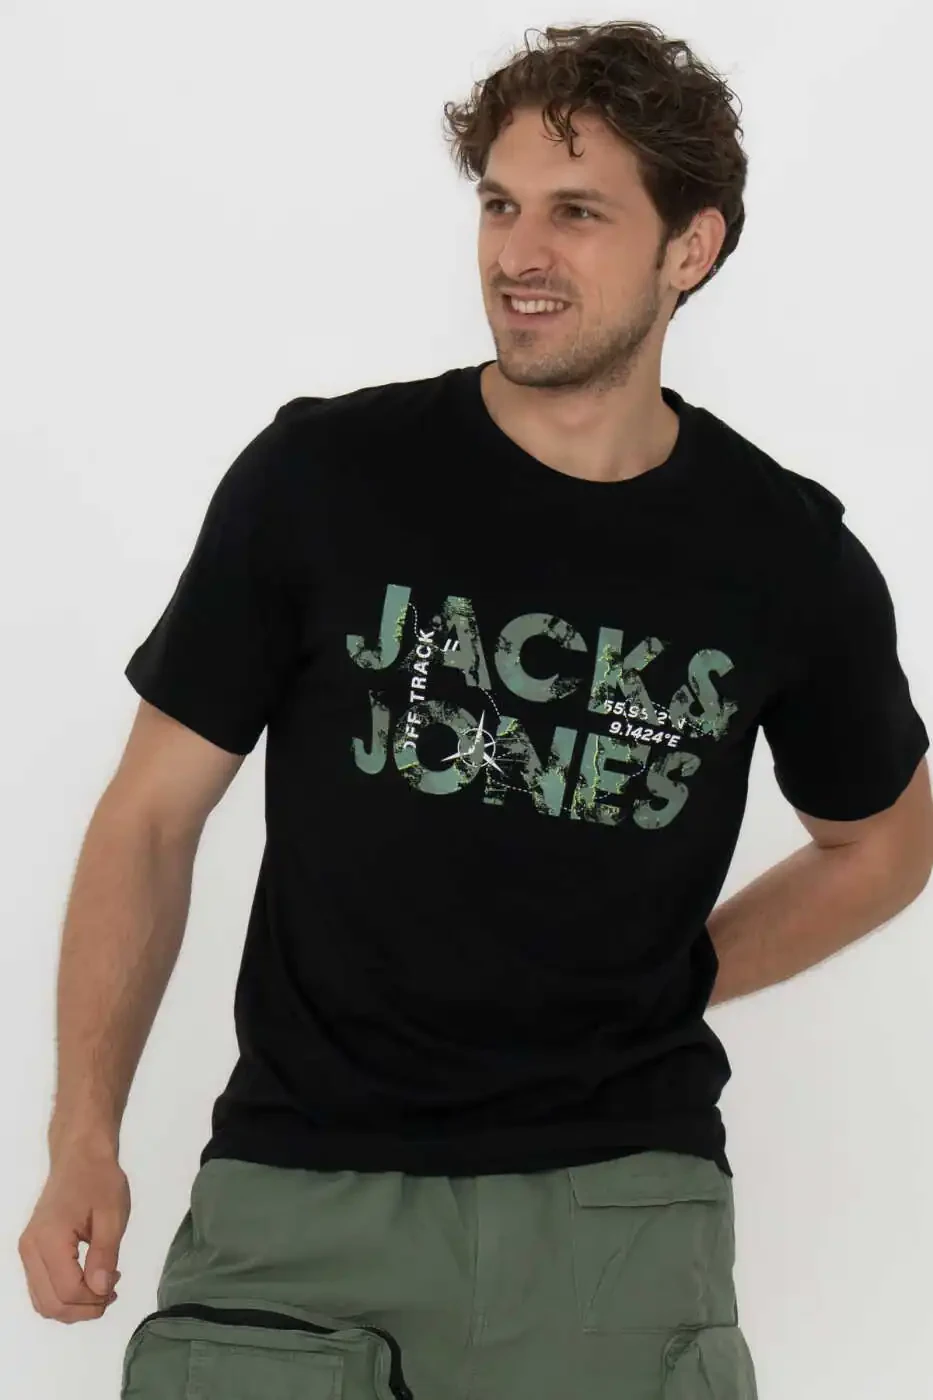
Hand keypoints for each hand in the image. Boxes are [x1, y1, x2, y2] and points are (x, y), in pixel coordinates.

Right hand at [19, 1144, 130, 1322]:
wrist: (80, 1156)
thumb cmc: (99, 1180)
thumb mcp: (112, 1215)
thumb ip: (105, 1255)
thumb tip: (100, 1291)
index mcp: (49, 1239)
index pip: (67, 1290)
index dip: (93, 1299)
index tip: (117, 1285)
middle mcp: (30, 1250)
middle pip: (50, 1304)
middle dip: (83, 1309)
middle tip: (111, 1291)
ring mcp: (27, 1252)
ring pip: (43, 1302)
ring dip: (73, 1306)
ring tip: (102, 1286)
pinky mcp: (31, 1251)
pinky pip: (42, 1288)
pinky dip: (63, 1295)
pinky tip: (88, 1280)